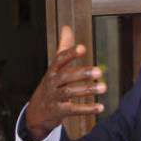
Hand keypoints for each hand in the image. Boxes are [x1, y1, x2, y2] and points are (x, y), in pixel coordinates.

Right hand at [25, 26, 105, 140]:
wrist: (36, 112)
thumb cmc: (51, 85)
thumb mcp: (55, 67)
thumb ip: (64, 48)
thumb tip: (67, 27)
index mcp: (53, 70)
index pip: (60, 59)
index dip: (70, 53)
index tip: (82, 48)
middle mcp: (52, 82)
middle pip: (65, 76)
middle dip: (82, 73)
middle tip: (99, 72)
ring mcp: (54, 97)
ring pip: (69, 92)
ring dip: (87, 90)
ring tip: (104, 87)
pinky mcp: (58, 111)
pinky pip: (73, 110)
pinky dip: (87, 109)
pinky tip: (100, 107)